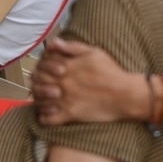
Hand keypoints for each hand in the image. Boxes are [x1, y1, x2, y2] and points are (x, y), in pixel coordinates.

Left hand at [30, 37, 146, 126]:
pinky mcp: (70, 115)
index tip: (46, 71)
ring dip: (39, 100)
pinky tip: (48, 114)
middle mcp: (62, 82)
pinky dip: (44, 117)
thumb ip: (71, 47)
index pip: (41, 66)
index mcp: (66, 66)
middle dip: (37, 83)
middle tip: (43, 86)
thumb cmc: (111, 71)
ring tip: (44, 100)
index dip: (40, 68)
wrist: (125, 94)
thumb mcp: (93, 52)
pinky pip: (48, 119)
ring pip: (39, 101)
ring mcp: (64, 99)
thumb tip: (53, 43)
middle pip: (37, 82)